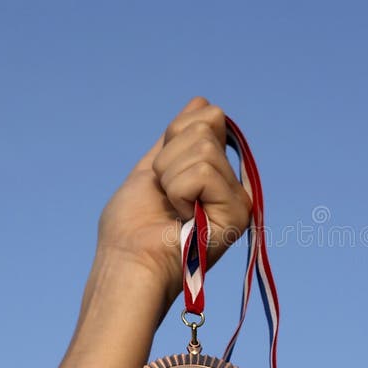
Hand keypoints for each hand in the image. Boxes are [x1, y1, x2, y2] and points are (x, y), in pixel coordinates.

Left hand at [97, 97, 251, 311]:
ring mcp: (238, 198)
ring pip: (204, 146)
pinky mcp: (239, 211)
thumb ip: (176, 139)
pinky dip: (178, 190)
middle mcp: (232, 183)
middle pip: (208, 125)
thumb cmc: (131, 229)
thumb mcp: (152, 169)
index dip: (174, 136)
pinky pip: (203, 170)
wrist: (129, 263)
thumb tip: (202, 104)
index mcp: (214, 172)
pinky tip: (181, 217)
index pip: (207, 117)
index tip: (162, 173)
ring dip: (170, 177)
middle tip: (165, 194)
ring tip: (171, 207)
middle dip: (169, 157)